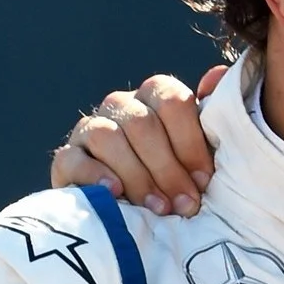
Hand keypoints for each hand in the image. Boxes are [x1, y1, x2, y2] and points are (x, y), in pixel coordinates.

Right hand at [51, 66, 227, 215]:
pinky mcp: (67, 157)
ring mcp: (90, 128)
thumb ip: (212, 116)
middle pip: (142, 124)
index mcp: (156, 96)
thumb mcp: (200, 150)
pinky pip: (74, 159)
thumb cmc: (174, 175)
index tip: (204, 180)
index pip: (172, 101)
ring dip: (138, 177)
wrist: (129, 207)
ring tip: (158, 208)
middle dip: (168, 168)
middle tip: (186, 204)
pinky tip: (115, 193)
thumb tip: (216, 75)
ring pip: (108, 138)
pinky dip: (96, 176)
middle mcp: (121, 105)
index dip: (190, 143)